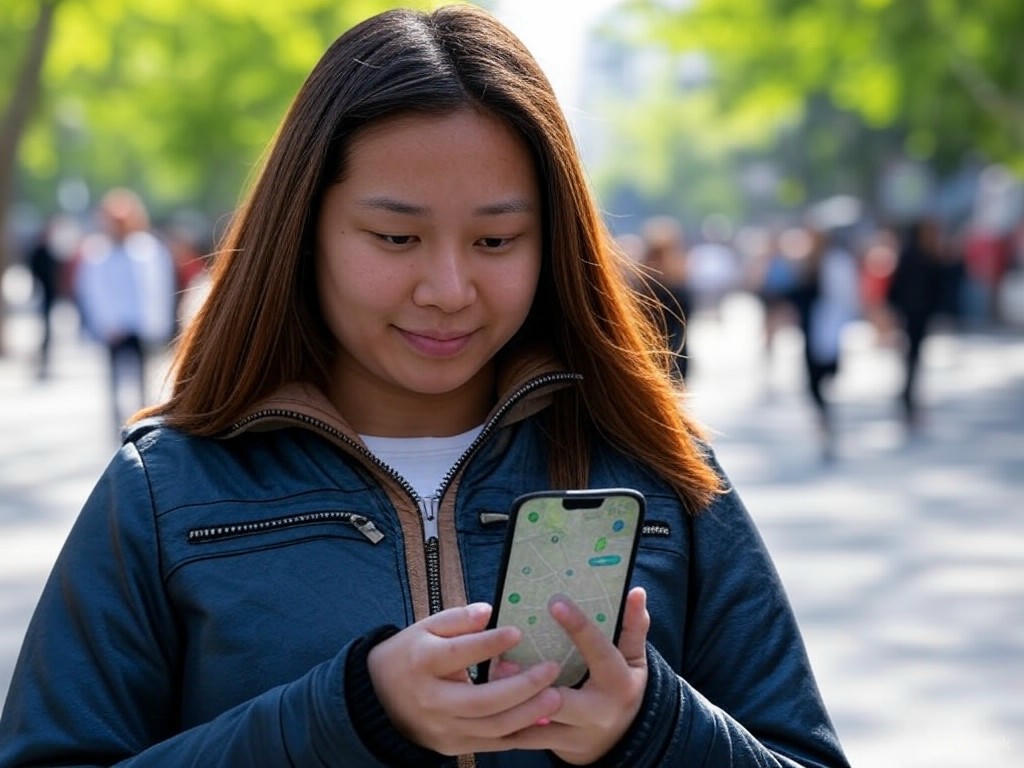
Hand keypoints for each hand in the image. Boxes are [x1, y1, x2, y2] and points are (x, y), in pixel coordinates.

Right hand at [366, 602, 562, 755]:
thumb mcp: (424, 628)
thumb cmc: (409, 656)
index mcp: (422, 663)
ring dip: (529, 713)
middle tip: (551, 669)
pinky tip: (542, 720)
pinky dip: (520, 734)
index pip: (460, 653)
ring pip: (492, 727)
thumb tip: (488, 611)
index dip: (490, 644)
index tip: (518, 632)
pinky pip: (492, 744)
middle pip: (483, 699)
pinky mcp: (452, 746)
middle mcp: (432, 700)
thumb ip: (456, 620)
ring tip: (556, 696)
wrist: (377, 699)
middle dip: (523, 686)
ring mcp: (443, 728)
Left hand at [495, 587, 650, 763]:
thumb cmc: (622, 686)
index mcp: (617, 682)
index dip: (577, 627)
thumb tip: (636, 591)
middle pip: (561, 701)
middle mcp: (597, 711)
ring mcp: (576, 734)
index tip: (555, 603)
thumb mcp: (634, 658)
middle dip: (532, 685)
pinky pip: (528, 739)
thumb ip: (634, 626)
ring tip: (491, 679)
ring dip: (512, 705)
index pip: (598, 651)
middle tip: (505, 662)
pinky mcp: (558, 747)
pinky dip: (507, 723)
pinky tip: (487, 705)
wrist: (622, 740)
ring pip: (539, 726)